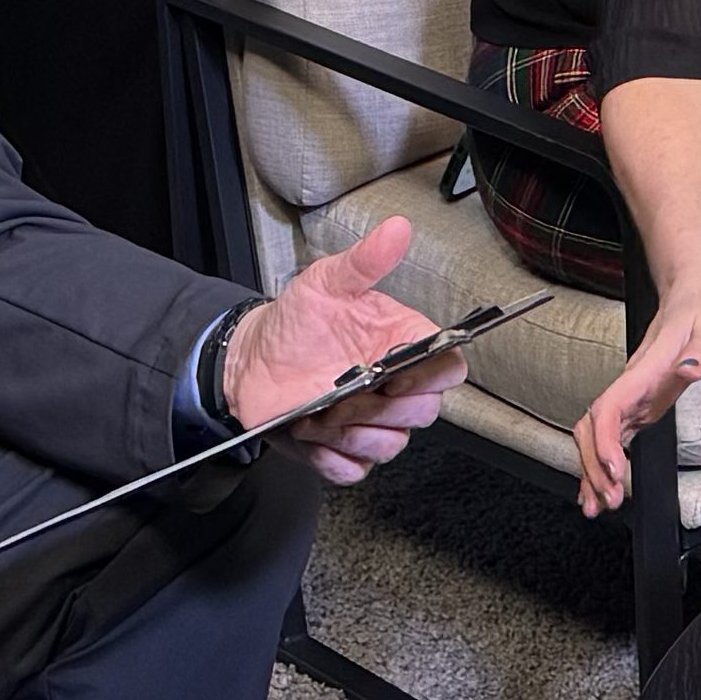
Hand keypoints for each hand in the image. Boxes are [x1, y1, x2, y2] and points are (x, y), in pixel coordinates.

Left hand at [220, 219, 458, 484]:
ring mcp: (370, 422)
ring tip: (322, 410)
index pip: (448, 369)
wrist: (251, 359)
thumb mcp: (325, 283)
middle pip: (424, 412)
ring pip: (391, 444)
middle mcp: (394, 387)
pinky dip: (331, 457)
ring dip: (354, 432)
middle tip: (347, 390)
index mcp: (402, 345)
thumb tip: (397, 229)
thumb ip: (365, 261)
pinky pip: (353, 470)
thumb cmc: (295, 322)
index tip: (395, 368)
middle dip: (384, 406)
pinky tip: (311, 431)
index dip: (432, 375)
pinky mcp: (342, 450)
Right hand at [576, 268, 700, 516]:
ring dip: (592, 467)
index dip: (605, 442)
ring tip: (598, 503)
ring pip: (595, 431)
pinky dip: (602, 458)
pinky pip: (610, 430)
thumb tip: (691, 369)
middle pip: (593, 426)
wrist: (696, 285)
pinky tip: (603, 482)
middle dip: (594, 466)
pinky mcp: (640, 396)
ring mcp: (634, 390)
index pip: (611, 406)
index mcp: (647, 367)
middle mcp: (633, 381)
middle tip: (608, 500)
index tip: (614, 471)